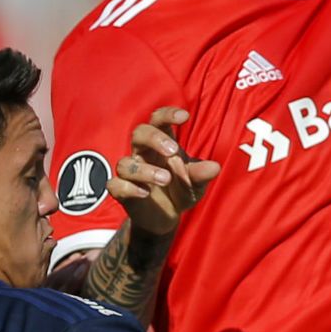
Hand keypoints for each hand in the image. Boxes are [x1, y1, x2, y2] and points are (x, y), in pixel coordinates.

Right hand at [107, 107, 219, 235]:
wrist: (166, 217)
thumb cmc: (181, 190)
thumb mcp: (196, 183)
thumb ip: (201, 174)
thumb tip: (214, 167)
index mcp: (161, 143)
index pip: (158, 119)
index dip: (168, 114)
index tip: (184, 117)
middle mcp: (143, 153)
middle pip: (138, 133)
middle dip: (154, 138)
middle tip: (172, 151)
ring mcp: (130, 172)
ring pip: (125, 163)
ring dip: (145, 170)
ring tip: (166, 179)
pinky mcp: (122, 191)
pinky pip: (115, 184)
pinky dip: (129, 187)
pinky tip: (145, 193)